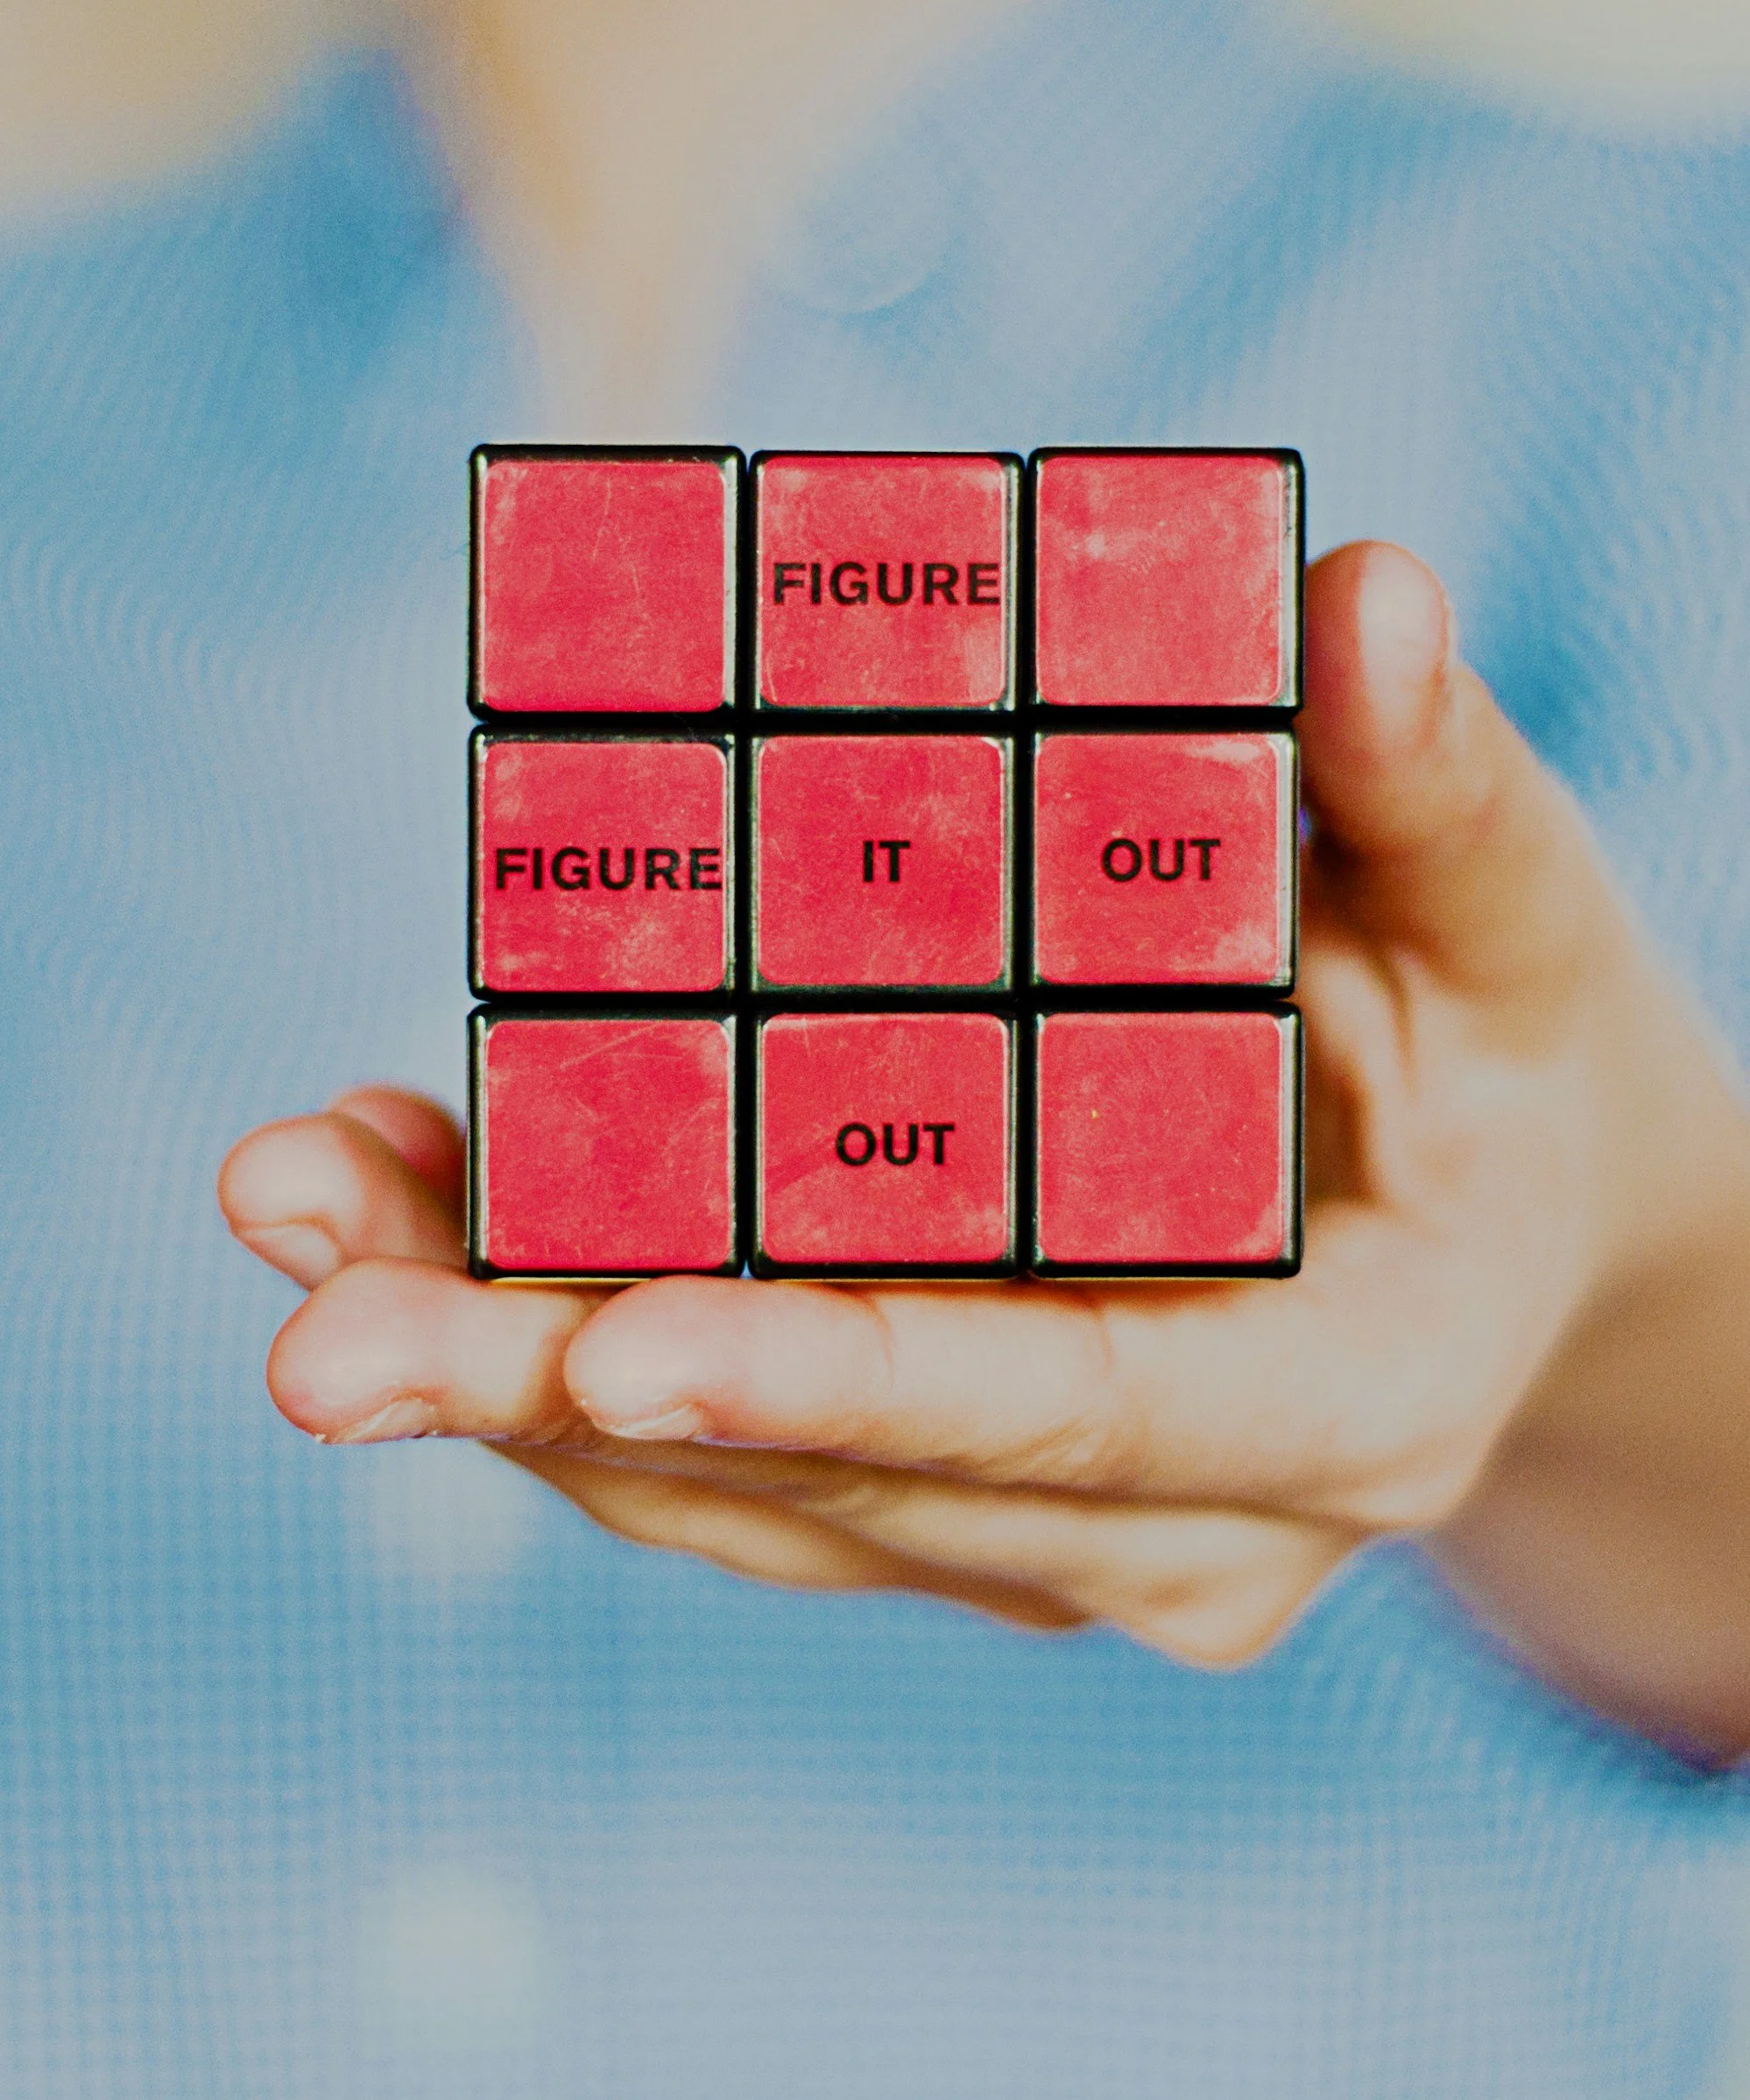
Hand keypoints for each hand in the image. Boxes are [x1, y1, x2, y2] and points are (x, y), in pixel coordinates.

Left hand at [220, 543, 1749, 1751]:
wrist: (1490, 1233)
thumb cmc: (1507, 1067)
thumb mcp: (1511, 926)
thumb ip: (1432, 787)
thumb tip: (1363, 593)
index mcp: (1343, 1403)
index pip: (1079, 1413)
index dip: (855, 1377)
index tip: (619, 1343)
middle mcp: (1175, 1525)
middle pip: (841, 1477)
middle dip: (566, 1397)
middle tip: (316, 1328)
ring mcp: (1044, 1532)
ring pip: (736, 1489)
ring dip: (504, 1363)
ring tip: (298, 1208)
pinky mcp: (939, 1485)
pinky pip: (719, 1443)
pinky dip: (550, 1329)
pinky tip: (404, 1192)